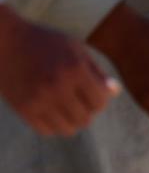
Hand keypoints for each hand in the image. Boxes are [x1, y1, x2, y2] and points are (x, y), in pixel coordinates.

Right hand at [0, 6, 118, 135]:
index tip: (96, 90)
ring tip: (69, 106)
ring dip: (72, 119)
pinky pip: (47, 130)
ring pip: (68, 129)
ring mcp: (39, 101)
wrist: (5, 42)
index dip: (102, 97)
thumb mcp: (76, 49)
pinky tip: (53, 109)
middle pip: (86, 118)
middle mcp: (57, 87)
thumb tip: (114, 92)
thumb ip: (96, 71)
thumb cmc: (45, 42)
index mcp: (74, 70)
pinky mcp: (23, 109)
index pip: (101, 101)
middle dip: (89, 110)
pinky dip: (54, 124)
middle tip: (82, 98)